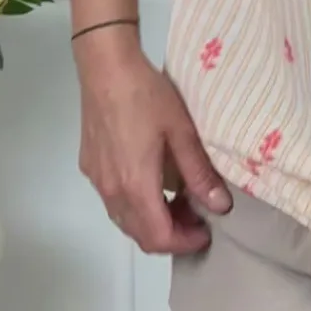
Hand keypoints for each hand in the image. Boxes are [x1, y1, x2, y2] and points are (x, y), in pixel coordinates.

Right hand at [75, 35, 231, 254]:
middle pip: (140, 234)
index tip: (207, 232)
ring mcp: (98, 180)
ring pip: (125, 219)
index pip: (159, 238)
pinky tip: (153, 180)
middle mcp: (112, 191)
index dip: (185, 242)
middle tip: (198, 215)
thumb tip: (220, 206)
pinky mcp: (90, 166)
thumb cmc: (147, 96)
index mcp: (136, 187)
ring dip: (153, 220)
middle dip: (172, 234)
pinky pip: (114, 200)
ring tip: (179, 199)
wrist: (106, 68)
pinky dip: (137, 204)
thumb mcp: (182, 132)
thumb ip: (199, 172)